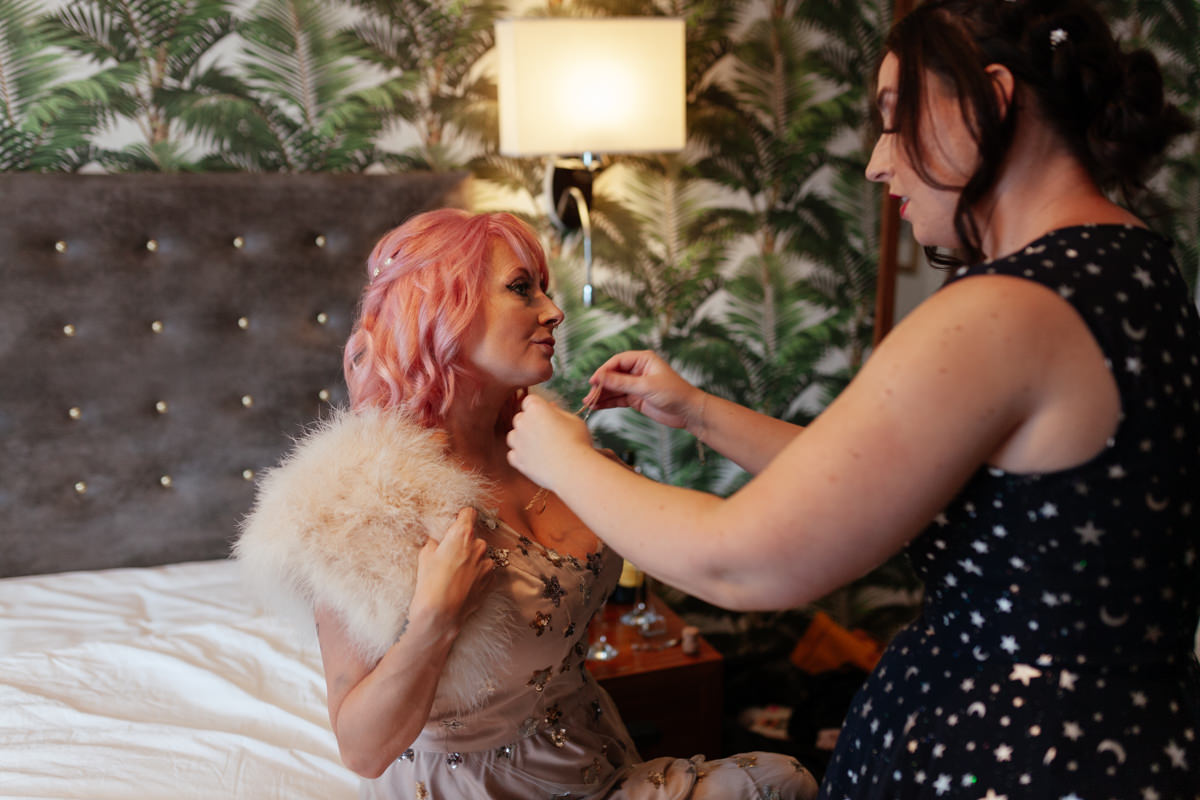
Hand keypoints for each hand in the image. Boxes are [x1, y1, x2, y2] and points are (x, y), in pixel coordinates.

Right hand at [409, 508, 494, 631]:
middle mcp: (479, 546)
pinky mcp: (491, 581)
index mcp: (462, 534)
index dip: (462, 517)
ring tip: (456, 575)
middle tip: (450, 557)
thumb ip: (434, 543)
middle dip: (464, 544)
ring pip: (481, 556)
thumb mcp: (425, 557)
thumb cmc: (430, 583)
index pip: (469, 513)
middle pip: (474, 537)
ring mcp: (487, 564)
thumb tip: (437, 541)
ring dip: (472, 560)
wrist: (441, 614)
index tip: (457, 522)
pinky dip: (477, 575)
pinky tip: (464, 585)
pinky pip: (485, 572)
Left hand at [506, 394, 594, 490]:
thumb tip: (550, 408)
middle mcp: (523, 423)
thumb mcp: (574, 420)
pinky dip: (521, 456)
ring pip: (513, 436)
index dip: (539, 407)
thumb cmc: (577, 442)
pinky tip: (534, 458)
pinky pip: (513, 454)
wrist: (573, 470)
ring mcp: (518, 442)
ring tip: (540, 447)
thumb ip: (559, 412)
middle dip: (530, 422)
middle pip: (520, 417)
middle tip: (547, 432)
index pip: (530, 400)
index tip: (548, 415)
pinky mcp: (517, 460)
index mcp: (536, 408)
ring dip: (523, 439)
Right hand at [583, 350, 704, 432]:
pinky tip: (597, 406)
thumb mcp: (645, 386)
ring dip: (602, 395)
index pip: (617, 362)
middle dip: (600, 385)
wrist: (688, 412)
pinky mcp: (636, 398)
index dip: (604, 371)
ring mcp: (636, 385)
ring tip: (588, 403)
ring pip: (614, 388)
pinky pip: (618, 398)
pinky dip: (608, 402)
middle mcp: (638, 370)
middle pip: (613, 375)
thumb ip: (621, 382)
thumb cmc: (674, 393)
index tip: (593, 381)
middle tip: (589, 395)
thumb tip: (600, 377)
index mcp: (643, 359)